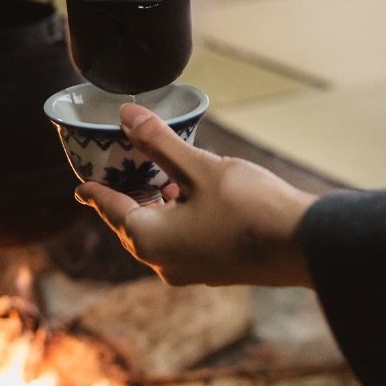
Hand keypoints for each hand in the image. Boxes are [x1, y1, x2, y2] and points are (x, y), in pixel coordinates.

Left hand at [75, 104, 317, 286]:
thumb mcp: (199, 168)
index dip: (95, 193)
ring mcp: (190, 271)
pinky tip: (189, 199)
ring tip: (155, 180)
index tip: (81, 188)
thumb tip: (126, 114)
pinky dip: (175, 220)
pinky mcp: (214, 270)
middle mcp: (163, 262)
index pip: (110, 209)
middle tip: (117, 174)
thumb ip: (159, 143)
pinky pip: (180, 243)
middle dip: (124, 198)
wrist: (304, 245)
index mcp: (150, 239)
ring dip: (153, 208)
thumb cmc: (249, 207)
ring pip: (157, 235)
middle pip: (131, 225)